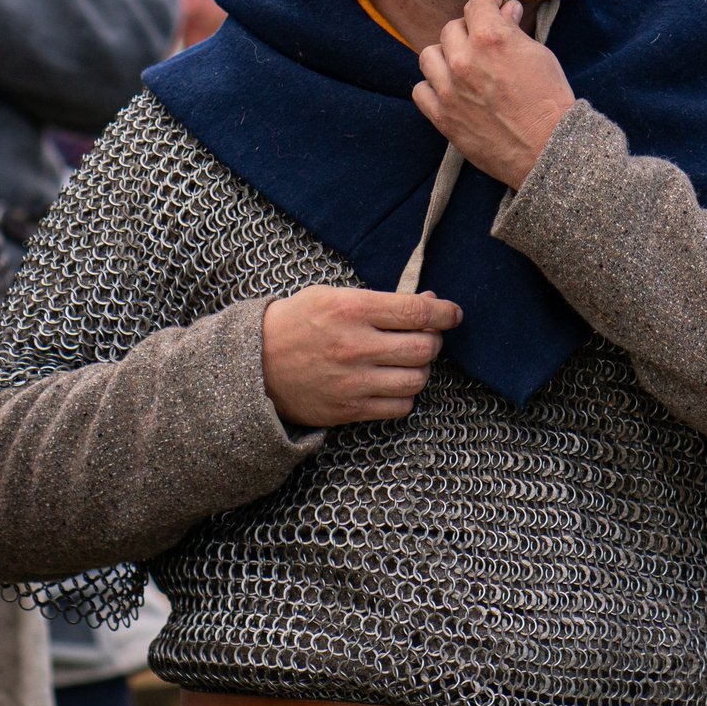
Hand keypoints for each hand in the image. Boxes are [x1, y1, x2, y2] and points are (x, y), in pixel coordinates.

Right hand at [260, 285, 462, 426]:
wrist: (253, 366)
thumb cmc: (295, 324)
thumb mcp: (331, 295)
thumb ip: (379, 300)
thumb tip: (427, 301)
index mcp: (351, 309)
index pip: (417, 310)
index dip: (444, 311)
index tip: (452, 313)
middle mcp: (356, 346)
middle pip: (424, 347)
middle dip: (435, 339)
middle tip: (427, 334)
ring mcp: (353, 381)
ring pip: (417, 379)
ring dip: (421, 368)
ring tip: (409, 359)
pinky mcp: (350, 410)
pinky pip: (399, 406)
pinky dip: (405, 394)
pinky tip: (393, 382)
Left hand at [412, 0, 576, 186]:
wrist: (547, 148)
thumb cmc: (549, 101)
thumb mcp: (539, 55)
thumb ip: (516, 30)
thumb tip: (507, 9)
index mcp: (490, 37)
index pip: (475, 5)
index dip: (487, 7)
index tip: (493, 13)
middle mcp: (464, 59)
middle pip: (451, 29)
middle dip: (468, 33)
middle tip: (482, 45)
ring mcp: (449, 88)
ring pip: (429, 55)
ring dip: (445, 57)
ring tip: (462, 67)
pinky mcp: (442, 116)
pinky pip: (420, 90)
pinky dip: (432, 88)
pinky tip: (450, 91)